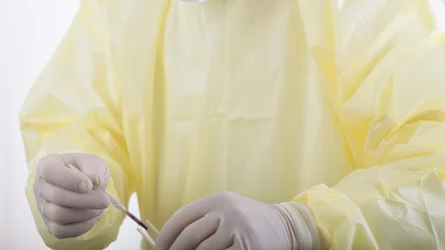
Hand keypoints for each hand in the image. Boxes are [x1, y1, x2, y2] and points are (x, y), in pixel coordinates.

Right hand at [34, 153, 109, 238]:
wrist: (85, 182)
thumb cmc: (86, 169)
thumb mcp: (92, 162)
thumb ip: (93, 169)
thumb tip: (95, 180)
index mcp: (47, 164)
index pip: (50, 171)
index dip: (70, 180)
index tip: (89, 185)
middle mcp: (40, 186)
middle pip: (56, 197)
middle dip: (85, 200)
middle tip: (104, 200)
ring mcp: (42, 206)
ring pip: (58, 215)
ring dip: (84, 214)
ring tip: (100, 208)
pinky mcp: (48, 223)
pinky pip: (59, 231)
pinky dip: (79, 228)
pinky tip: (92, 219)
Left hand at [155, 192, 316, 249]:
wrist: (286, 226)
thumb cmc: (250, 222)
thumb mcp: (227, 211)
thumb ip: (203, 220)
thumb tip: (173, 240)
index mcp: (217, 200)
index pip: (181, 217)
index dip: (166, 236)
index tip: (157, 249)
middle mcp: (226, 211)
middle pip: (189, 236)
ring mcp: (237, 228)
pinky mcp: (248, 246)